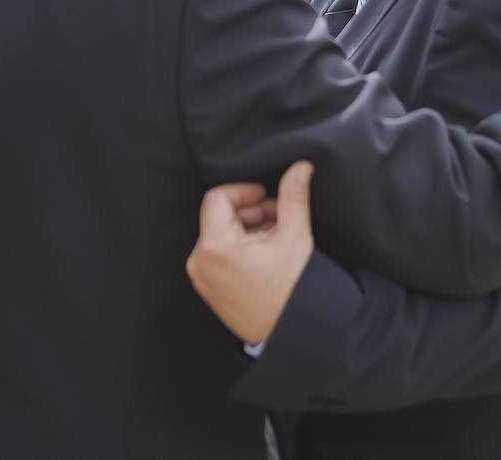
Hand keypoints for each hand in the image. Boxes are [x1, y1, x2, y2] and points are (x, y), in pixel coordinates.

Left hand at [186, 161, 315, 346]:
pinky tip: (267, 255)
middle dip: (252, 212)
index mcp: (214, 247)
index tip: (268, 196)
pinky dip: (241, 248)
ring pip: (221, 235)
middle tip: (281, 217)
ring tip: (278, 238)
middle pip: (220, 217)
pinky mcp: (209, 290)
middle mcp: (199, 262)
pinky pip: (219, 255)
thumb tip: (300, 166)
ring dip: (249, 229)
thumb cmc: (293, 289)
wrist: (294, 333)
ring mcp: (202, 278)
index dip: (245, 191)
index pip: (218, 198)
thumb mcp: (294, 236)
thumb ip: (293, 196)